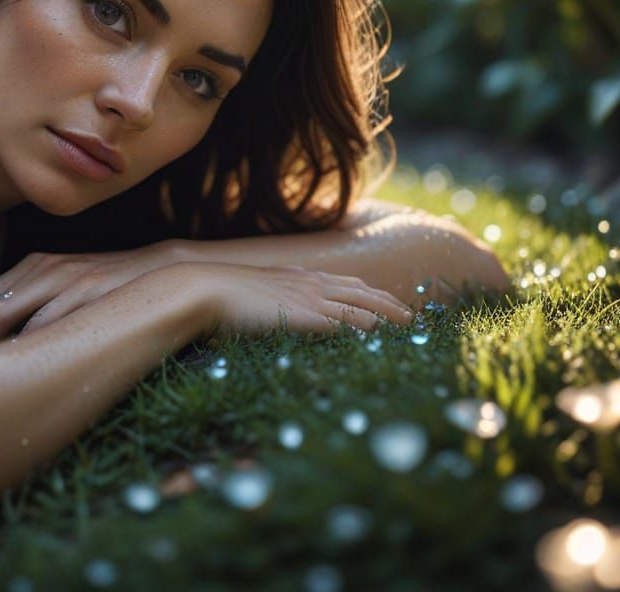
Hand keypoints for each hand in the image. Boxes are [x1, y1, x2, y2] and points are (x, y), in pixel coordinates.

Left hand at [0, 241, 183, 361]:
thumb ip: (34, 310)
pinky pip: (41, 324)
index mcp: (31, 267)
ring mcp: (63, 279)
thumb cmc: (116, 293)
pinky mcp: (87, 293)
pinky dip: (16, 350)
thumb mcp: (69, 293)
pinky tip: (4, 376)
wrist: (171, 274)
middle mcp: (41, 269)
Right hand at [151, 262, 414, 335]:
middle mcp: (313, 284)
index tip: (389, 303)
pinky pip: (348, 324)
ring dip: (388, 318)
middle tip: (412, 319)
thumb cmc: (223, 296)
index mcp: (302, 278)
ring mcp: (311, 299)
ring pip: (364, 307)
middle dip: (391, 305)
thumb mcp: (256, 294)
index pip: (349, 284)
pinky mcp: (307, 316)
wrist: (207, 289)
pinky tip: (381, 341)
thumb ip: (273, 301)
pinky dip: (367, 331)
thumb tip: (275, 314)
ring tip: (408, 330)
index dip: (372, 294)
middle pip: (365, 293)